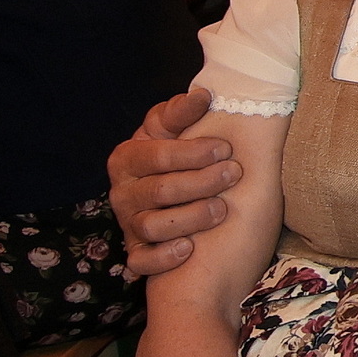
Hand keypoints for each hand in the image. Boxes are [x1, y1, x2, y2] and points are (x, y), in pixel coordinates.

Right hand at [109, 89, 239, 277]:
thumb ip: (184, 115)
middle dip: (200, 181)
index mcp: (129, 158)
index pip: (155, 153)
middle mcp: (123, 192)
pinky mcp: (137, 254)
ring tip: (222, 209)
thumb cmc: (186, 161)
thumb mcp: (182, 134)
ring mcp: (129, 225)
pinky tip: (189, 248)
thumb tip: (202, 94)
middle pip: (158, 189)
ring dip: (190, 218)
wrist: (185, 204)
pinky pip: (141, 262)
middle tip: (233, 173)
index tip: (225, 147)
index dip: (191, 151)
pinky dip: (164, 257)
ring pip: (153, 225)